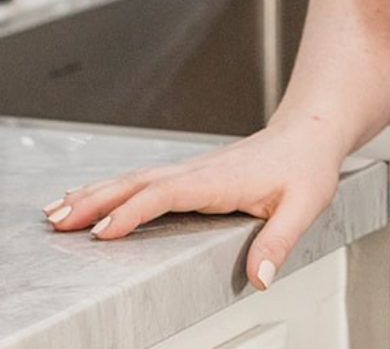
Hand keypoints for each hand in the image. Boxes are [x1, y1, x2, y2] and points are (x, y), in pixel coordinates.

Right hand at [41, 119, 344, 290]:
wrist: (310, 133)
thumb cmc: (307, 167)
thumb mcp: (303, 205)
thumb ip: (278, 241)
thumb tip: (259, 277)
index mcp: (222, 179)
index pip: (169, 193)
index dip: (134, 211)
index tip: (103, 230)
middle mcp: (200, 171)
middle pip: (140, 182)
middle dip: (97, 201)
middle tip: (58, 221)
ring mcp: (193, 170)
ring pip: (136, 179)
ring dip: (96, 194)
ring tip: (57, 213)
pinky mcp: (191, 174)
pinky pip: (144, 180)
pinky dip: (111, 189)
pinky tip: (90, 197)